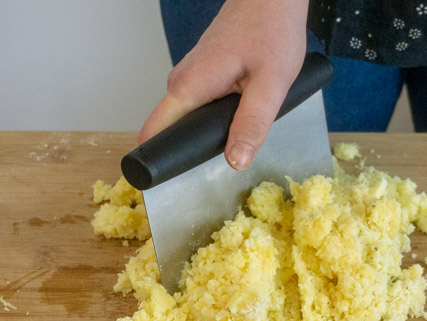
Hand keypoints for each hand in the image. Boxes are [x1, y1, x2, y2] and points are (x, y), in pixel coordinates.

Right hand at [138, 0, 308, 170]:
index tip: (173, 183)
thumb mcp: (271, 85)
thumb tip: (235, 161)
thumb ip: (252, 125)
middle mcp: (180, 83)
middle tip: (230, 153)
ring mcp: (188, 79)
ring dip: (208, 133)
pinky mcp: (199, 76)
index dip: (159, 162)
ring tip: (240, 130)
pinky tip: (238, 112)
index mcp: (189, 88)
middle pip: (172, 132)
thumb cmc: (271, 31)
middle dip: (195, 150)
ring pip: (187, 120)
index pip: (154, 134)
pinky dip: (215, 117)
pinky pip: (197, 108)